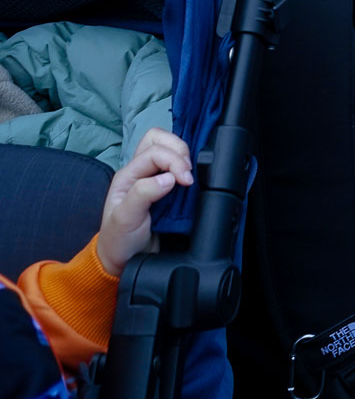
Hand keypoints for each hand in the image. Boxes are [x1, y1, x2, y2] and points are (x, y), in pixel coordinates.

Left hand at [96, 127, 194, 275]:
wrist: (124, 259)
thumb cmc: (119, 239)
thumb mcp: (126, 218)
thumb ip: (143, 194)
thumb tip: (169, 178)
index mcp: (128, 175)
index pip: (155, 152)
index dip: (174, 161)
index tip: (186, 181)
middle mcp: (140, 172)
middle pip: (159, 138)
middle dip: (179, 149)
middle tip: (188, 172)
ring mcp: (154, 178)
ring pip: (168, 147)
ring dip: (184, 156)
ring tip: (190, 176)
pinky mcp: (167, 188)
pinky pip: (178, 166)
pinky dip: (188, 166)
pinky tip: (191, 179)